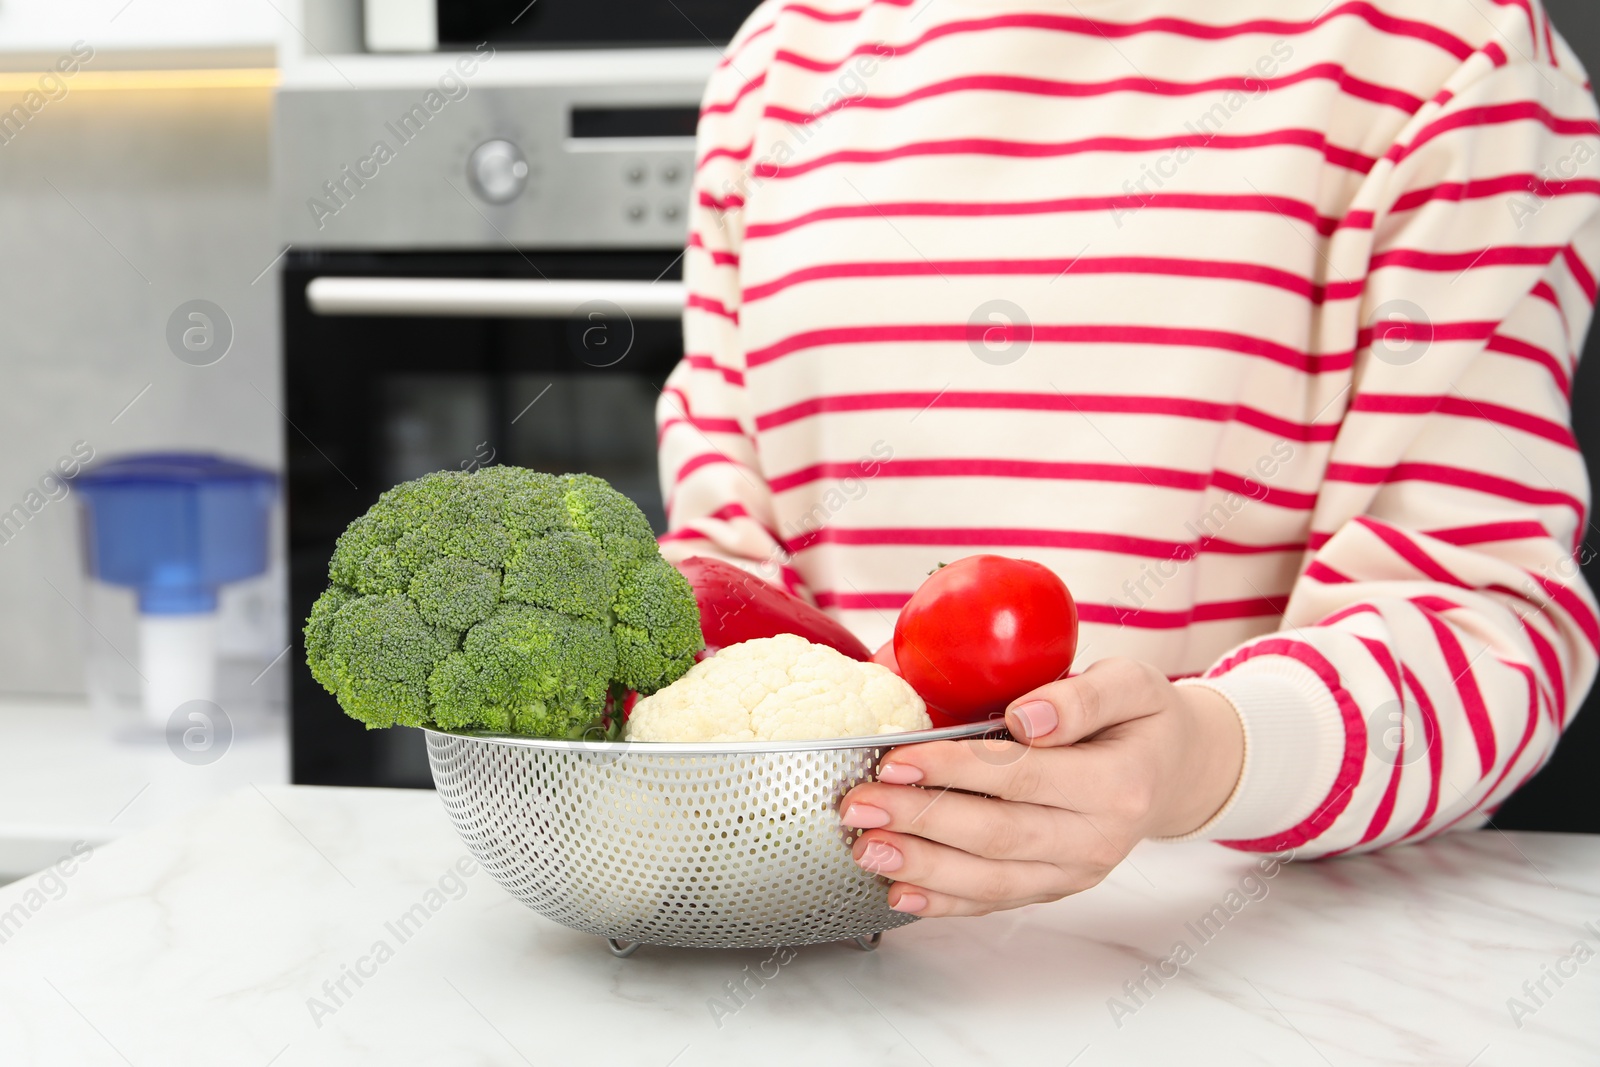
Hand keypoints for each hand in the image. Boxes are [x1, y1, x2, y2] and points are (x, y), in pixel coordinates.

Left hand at [838, 658, 1244, 916]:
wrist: (1175, 771)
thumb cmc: (1142, 719)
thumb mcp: (1132, 684)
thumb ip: (1082, 696)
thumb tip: (1027, 717)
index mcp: (1118, 785)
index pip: (1021, 777)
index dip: (954, 769)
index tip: (896, 758)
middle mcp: (1097, 841)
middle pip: (996, 835)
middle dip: (920, 821)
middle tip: (858, 805)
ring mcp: (1075, 874)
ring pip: (990, 881)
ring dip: (922, 868)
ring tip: (866, 849)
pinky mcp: (1053, 888)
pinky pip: (995, 903)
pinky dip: (944, 904)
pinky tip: (899, 894)